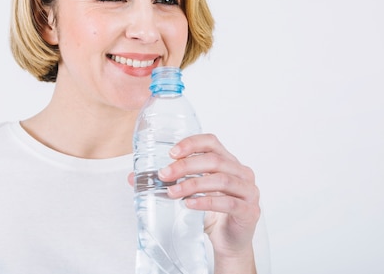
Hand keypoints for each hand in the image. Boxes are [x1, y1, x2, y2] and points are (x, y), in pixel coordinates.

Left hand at [130, 133, 259, 271]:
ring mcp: (248, 191)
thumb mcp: (193, 194)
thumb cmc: (214, 213)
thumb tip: (135, 178)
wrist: (231, 241)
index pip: (212, 142)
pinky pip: (228, 203)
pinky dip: (207, 202)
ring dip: (194, 184)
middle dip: (186, 165)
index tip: (172, 153)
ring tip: (173, 192)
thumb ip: (170, 183)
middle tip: (164, 175)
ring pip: (221, 180)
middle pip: (215, 160)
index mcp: (229, 162)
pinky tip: (190, 204)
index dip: (192, 143)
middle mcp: (241, 172)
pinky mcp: (248, 210)